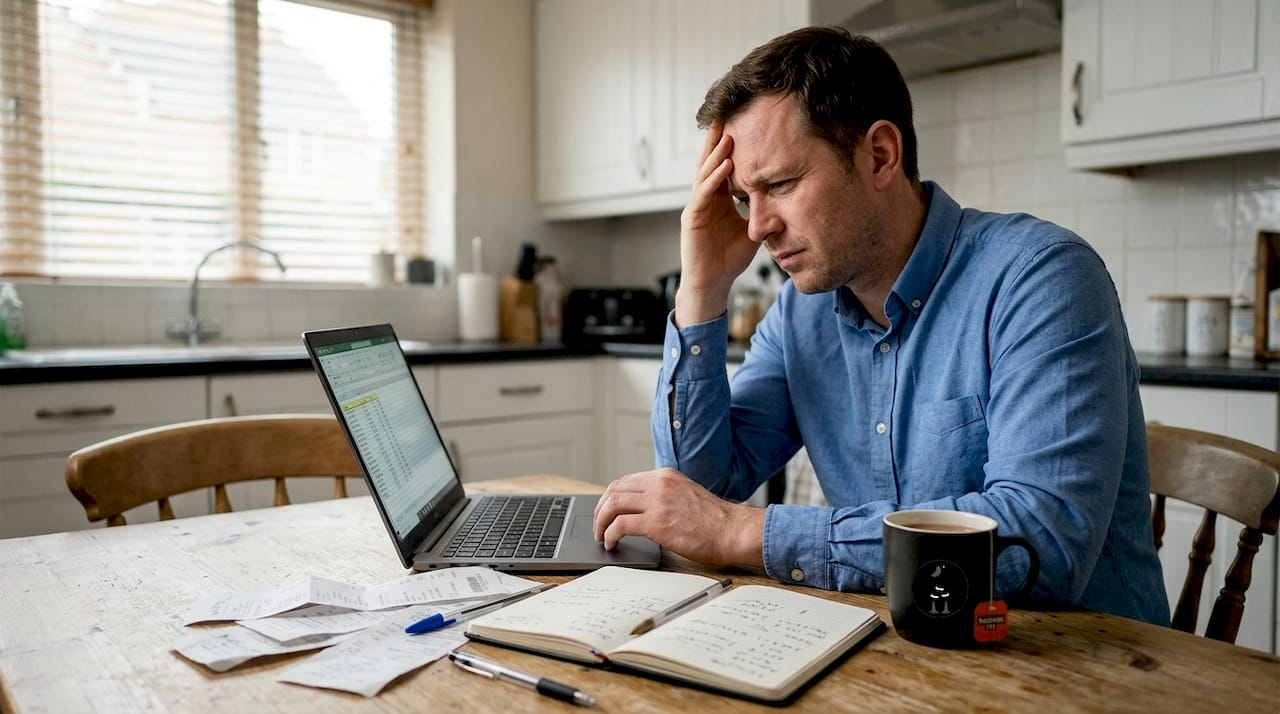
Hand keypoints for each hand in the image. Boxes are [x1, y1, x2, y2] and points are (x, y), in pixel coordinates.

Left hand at [592, 468, 764, 567]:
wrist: (733, 531)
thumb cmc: (715, 522)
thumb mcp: (686, 496)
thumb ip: (665, 497)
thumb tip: (642, 512)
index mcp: (666, 476)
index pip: (626, 481)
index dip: (610, 498)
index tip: (606, 512)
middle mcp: (660, 483)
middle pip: (614, 490)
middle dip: (600, 509)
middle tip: (598, 526)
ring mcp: (658, 501)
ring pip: (613, 504)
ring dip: (601, 522)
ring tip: (601, 536)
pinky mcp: (657, 522)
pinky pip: (620, 525)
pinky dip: (610, 534)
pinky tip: (612, 543)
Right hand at [675, 124, 758, 326]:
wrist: (712, 284)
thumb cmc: (729, 259)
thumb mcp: (753, 232)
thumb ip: (765, 216)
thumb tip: (787, 207)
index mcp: (719, 199)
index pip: (724, 166)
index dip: (731, 147)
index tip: (743, 126)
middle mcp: (706, 198)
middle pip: (711, 162)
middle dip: (719, 140)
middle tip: (729, 115)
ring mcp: (697, 207)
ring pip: (705, 173)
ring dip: (717, 153)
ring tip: (728, 133)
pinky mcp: (692, 218)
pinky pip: (703, 193)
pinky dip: (714, 178)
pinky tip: (726, 165)